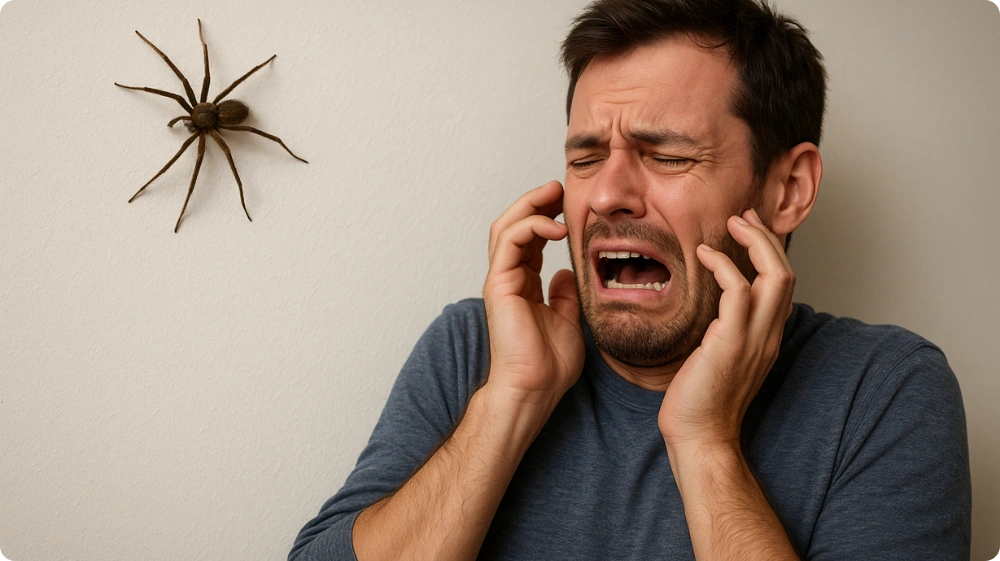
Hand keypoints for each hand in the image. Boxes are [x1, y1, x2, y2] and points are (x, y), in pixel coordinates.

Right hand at [482, 181, 584, 410]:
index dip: (547, 217)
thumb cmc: (549, 365)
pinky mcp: (498, 283)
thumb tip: (567, 273)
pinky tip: (555, 225)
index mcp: (524, 286)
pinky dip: (531, 225)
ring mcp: (501, 280)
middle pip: (514, 226)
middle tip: (559, 187)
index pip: (530, 240)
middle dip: (535, 201)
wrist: (534, 388)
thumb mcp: (568, 321)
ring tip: (554, 193)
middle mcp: (509, 279)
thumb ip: (565, 295)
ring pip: (506, 226)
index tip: (569, 205)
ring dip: (530, 205)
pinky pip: (509, 241)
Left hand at [658, 208, 794, 446]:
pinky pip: (738, 292)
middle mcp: (768, 336)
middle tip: (742, 217)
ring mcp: (753, 340)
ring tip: (731, 225)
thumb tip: (711, 309)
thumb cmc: (700, 400)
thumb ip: (724, 331)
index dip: (769, 252)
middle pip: (786, 273)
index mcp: (767, 338)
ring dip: (754, 243)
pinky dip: (724, 266)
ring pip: (775, 277)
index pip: (783, 285)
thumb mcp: (719, 357)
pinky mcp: (730, 344)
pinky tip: (703, 256)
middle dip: (767, 238)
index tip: (747, 230)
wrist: (699, 437)